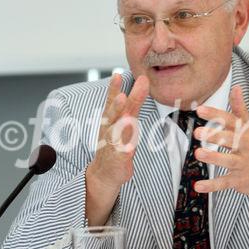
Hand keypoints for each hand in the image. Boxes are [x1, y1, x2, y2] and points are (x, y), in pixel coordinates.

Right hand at [85, 73, 148, 224]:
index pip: (112, 102)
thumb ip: (132, 102)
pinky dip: (125, 151)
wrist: (105, 173)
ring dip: (120, 126)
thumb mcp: (124, 120)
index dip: (113, 89)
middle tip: (122, 95)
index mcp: (111, 120)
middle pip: (113, 116)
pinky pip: (121, 155)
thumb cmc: (116, 143)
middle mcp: (109, 130)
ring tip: (126, 118)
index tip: (118, 74)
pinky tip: (130, 147)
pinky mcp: (118, 160)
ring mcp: (112, 145)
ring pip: (115, 134)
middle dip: (117, 105)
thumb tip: (142, 82)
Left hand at [193, 85, 248, 225]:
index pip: (231, 120)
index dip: (216, 115)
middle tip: (197, 132)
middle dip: (214, 135)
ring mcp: (243, 164)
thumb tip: (236, 86)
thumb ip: (240, 108)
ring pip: (227, 161)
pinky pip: (224, 183)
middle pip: (230, 139)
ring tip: (198, 153)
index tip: (200, 109)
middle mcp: (246, 147)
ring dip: (213, 157)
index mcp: (246, 133)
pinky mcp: (239, 180)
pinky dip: (211, 185)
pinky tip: (198, 186)